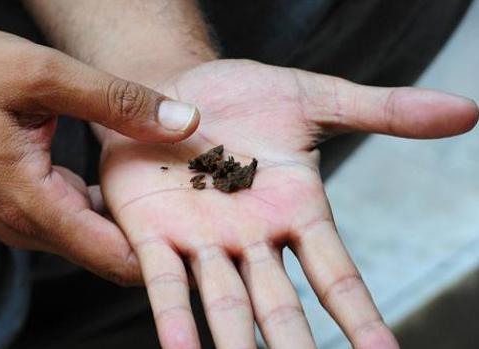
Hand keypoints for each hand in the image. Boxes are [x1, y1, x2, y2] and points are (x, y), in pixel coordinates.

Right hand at [0, 26, 201, 283]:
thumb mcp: (45, 75)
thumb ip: (117, 101)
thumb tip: (182, 120)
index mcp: (32, 202)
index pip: (114, 257)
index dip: (166, 255)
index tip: (208, 239)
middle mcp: (27, 225)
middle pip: (110, 256)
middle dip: (160, 240)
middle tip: (206, 213)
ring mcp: (24, 220)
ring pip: (95, 241)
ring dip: (136, 223)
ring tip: (179, 196)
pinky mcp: (24, 207)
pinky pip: (78, 221)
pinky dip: (109, 209)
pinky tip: (133, 182)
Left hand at [99, 60, 477, 347]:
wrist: (177, 86)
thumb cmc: (246, 97)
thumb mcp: (316, 99)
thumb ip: (382, 111)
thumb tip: (466, 111)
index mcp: (296, 212)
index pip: (336, 276)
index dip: (360, 317)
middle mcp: (252, 238)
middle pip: (280, 306)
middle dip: (295, 346)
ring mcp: (202, 239)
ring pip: (225, 305)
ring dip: (237, 345)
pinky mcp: (154, 232)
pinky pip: (166, 283)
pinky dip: (174, 319)